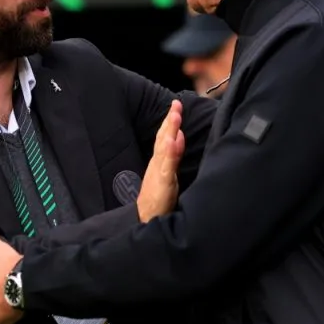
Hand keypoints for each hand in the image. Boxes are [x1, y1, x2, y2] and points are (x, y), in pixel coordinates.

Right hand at [137, 99, 184, 221]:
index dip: (170, 121)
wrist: (145, 218)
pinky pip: (166, 166)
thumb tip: (178, 137)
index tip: (176, 105)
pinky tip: (172, 141)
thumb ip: (172, 156)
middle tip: (176, 104)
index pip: (164, 137)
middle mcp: (158, 163)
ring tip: (174, 116)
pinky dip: (169, 153)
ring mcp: (159, 172)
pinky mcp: (162, 183)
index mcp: (159, 161)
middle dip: (170, 120)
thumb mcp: (167, 174)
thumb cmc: (158, 199)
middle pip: (162, 137)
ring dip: (169, 131)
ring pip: (164, 148)